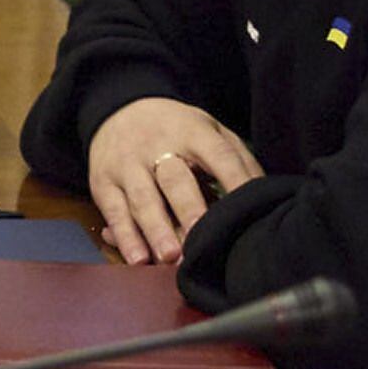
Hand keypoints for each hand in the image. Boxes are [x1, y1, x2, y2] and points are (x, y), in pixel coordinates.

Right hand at [87, 97, 263, 265]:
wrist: (119, 110)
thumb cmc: (176, 130)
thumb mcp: (209, 130)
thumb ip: (237, 160)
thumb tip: (264, 197)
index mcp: (192, 131)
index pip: (218, 155)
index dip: (235, 180)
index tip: (249, 206)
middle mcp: (157, 145)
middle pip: (175, 179)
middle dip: (189, 210)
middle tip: (201, 239)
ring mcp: (127, 164)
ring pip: (142, 198)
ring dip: (155, 229)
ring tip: (169, 257)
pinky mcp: (103, 182)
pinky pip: (114, 212)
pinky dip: (124, 237)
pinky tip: (137, 258)